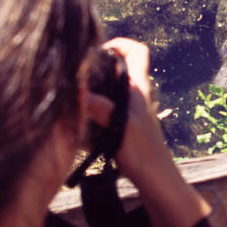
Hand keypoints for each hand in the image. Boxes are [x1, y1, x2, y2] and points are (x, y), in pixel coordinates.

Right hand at [85, 38, 209, 226]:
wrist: (157, 183)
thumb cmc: (144, 154)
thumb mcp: (120, 126)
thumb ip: (100, 107)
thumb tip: (78, 90)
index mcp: (139, 88)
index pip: (138, 52)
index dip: (121, 43)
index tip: (100, 47)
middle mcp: (135, 97)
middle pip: (116, 73)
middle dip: (95, 74)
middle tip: (73, 81)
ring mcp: (129, 115)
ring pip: (105, 98)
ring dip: (88, 102)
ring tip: (70, 109)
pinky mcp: (123, 132)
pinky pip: (101, 120)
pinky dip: (88, 124)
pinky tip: (76, 136)